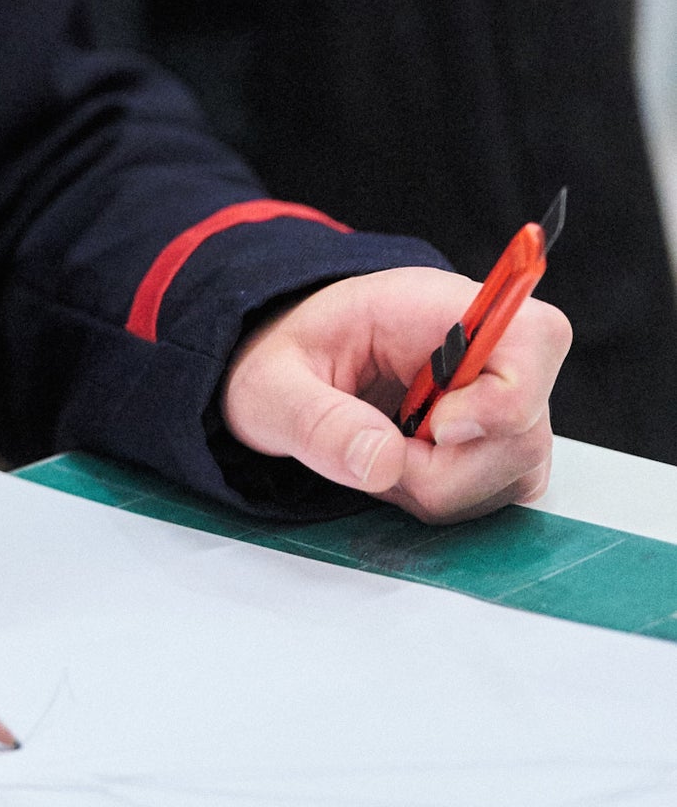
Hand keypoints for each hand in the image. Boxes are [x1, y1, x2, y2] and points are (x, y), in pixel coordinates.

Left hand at [221, 267, 570, 521]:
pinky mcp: (500, 444)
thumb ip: (319, 421)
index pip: (535, 337)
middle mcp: (486, 349)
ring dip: (440, 487)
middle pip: (526, 431)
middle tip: (374, 447)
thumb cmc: (283, 361)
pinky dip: (448, 500)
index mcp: (434, 306)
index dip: (506, 398)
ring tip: (380, 451)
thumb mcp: (270, 386)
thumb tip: (383, 463)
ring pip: (516, 474)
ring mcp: (501, 400)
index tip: (437, 427)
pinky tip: (402, 469)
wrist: (288, 372)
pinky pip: (502, 495)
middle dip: (445, 468)